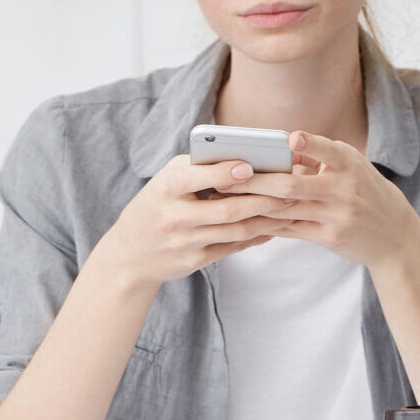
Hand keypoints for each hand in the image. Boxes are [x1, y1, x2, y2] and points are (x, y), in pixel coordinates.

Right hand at [89, 155, 299, 286]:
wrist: (129, 254)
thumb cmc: (156, 205)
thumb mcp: (165, 181)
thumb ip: (197, 169)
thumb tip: (244, 158)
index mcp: (166, 187)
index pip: (199, 178)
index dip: (226, 172)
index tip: (251, 166)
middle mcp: (175, 216)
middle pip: (227, 208)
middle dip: (263, 200)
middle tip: (290, 190)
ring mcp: (186, 241)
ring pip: (236, 230)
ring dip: (266, 220)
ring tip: (287, 208)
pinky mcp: (196, 260)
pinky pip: (233, 247)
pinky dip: (256, 237)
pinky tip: (273, 227)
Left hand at [228, 131, 419, 270]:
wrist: (394, 234)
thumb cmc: (365, 191)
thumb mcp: (352, 167)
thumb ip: (320, 157)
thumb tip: (279, 147)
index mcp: (349, 163)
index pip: (329, 151)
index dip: (311, 145)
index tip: (291, 139)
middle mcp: (344, 188)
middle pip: (293, 184)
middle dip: (258, 181)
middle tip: (227, 178)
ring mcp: (337, 215)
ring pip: (287, 209)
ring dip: (255, 204)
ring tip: (227, 199)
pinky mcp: (330, 237)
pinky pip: (292, 229)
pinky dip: (269, 224)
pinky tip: (246, 219)